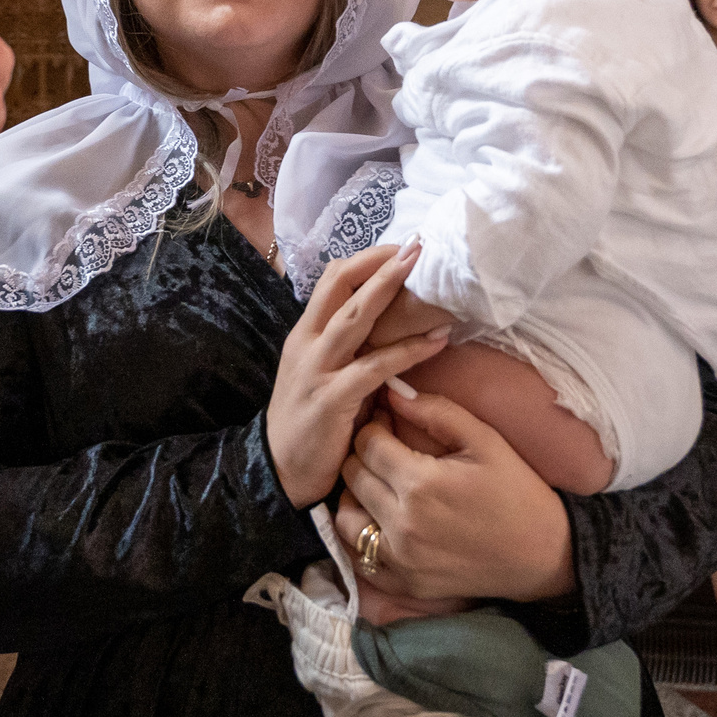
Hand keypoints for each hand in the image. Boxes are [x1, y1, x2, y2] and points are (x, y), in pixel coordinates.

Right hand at [265, 242, 450, 507]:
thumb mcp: (323, 377)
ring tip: (423, 269)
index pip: (331, 280)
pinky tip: (437, 339)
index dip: (367, 260)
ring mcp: (316, 370)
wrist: (279, 473)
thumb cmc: (310, 425)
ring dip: (390, 289)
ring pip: (353, 317)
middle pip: (339, 285)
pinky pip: (374, 367)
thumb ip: (350, 352)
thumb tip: (395, 326)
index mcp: (304, 335)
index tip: (400, 249)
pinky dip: (408, 350)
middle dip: (379, 262)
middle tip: (417, 244)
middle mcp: (306, 344)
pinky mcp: (331, 400)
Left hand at [334, 389, 574, 604]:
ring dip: (355, 496)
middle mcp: (403, 525)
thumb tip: (392, 391)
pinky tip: (379, 520)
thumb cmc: (517, 491)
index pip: (367, 444)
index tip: (386, 423)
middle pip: (352, 477)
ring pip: (345, 517)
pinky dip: (359, 536)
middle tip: (383, 450)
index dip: (373, 426)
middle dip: (362, 455)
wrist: (544, 555)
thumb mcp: (486, 441)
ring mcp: (400, 560)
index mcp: (421, 484)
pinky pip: (358, 557)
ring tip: (379, 485)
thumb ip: (437, 412)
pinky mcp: (404, 584)